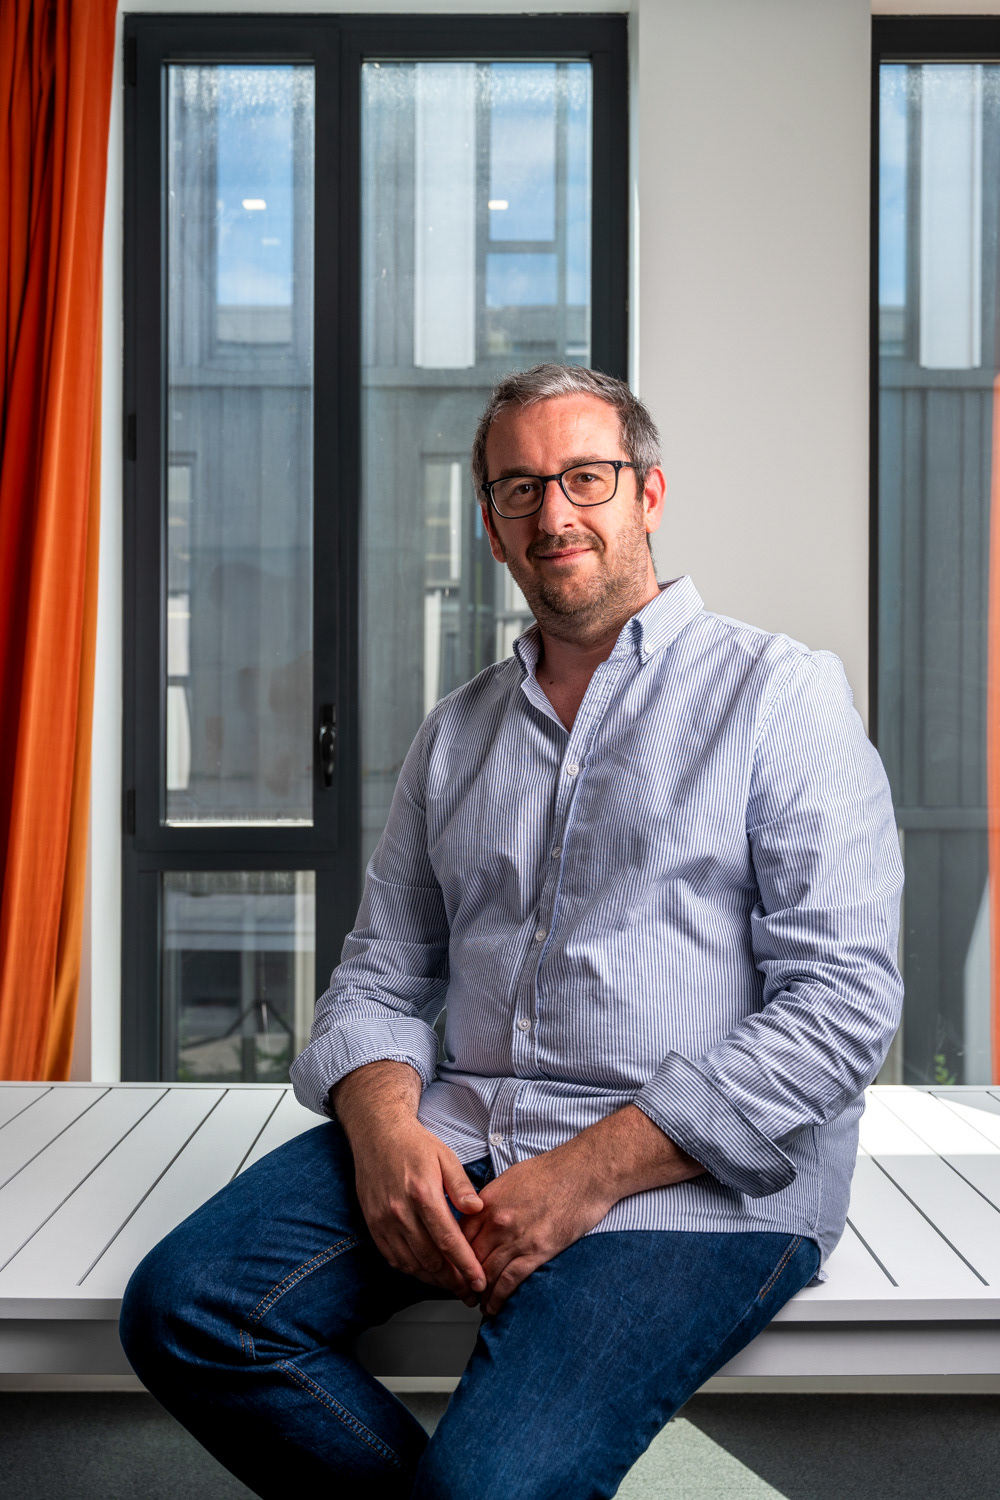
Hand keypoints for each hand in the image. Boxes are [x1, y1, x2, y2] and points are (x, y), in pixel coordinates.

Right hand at [331, 1061, 487, 1302]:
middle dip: (453, 1281)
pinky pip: (393, 1258)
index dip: (465, 1266)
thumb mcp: (445, 1157)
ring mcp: (384, 1220)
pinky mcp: (373, 1225)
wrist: (377, 1135)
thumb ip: (461, 1187)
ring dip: (433, 1280)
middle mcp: (401, 1211)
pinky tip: (426, 1272)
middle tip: (469, 1293)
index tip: (479, 1282)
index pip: (448, 1240)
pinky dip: (411, 1270)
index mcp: (423, 1194)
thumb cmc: (414, 1145)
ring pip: (411, 1263)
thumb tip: (478, 1210)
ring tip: (452, 1286)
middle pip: (430, 1259)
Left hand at [456, 1106, 704, 1316]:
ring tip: (474, 1304)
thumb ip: (491, 1200)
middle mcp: (496, 1221)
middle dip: (462, 1279)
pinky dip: (498, 1298)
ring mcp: (516, 1237)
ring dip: (478, 1293)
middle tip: (459, 1292)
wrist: (585, 1172)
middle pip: (468, 1258)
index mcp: (487, 1202)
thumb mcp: (511, 1178)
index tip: (451, 1269)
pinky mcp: (537, 1251)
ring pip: (487, 1273)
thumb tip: (479, 1216)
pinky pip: (509, 1281)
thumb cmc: (552, 1171)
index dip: (452, 1256)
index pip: (457, 1236)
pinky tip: (492, 1308)